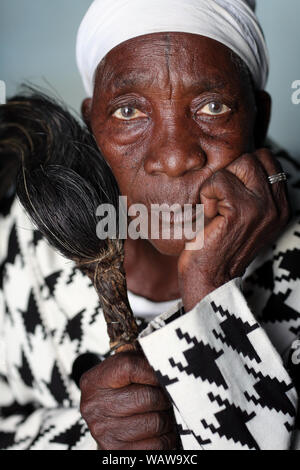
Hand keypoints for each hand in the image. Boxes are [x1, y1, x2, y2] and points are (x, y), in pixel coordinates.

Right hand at [79, 350, 177, 449]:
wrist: (104, 416)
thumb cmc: (119, 388)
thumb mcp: (123, 367)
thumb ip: (140, 360)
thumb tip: (167, 365)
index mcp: (94, 381)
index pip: (130, 367)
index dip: (154, 371)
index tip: (162, 375)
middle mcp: (94, 407)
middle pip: (147, 397)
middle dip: (165, 397)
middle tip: (167, 396)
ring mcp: (104, 432)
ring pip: (156, 422)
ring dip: (168, 418)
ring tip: (164, 412)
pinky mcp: (117, 451)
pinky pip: (157, 445)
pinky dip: (166, 437)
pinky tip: (161, 430)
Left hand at [178, 149, 289, 311]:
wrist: (210, 277)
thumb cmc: (218, 244)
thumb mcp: (244, 215)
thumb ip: (251, 189)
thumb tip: (240, 159)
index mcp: (281, 206)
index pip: (266, 159)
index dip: (240, 169)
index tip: (228, 194)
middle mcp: (278, 206)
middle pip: (253, 158)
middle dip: (229, 174)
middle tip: (219, 202)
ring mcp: (263, 208)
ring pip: (239, 164)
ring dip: (217, 184)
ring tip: (214, 208)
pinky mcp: (243, 211)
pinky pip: (219, 180)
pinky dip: (207, 194)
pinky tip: (209, 214)